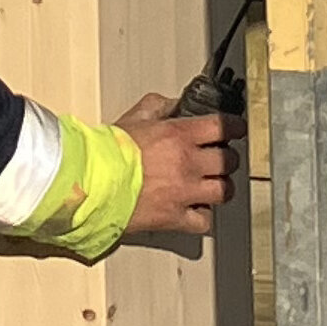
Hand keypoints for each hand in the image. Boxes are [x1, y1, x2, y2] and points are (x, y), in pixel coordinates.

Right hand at [116, 92, 242, 235]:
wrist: (91, 184)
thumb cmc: (107, 152)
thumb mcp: (135, 116)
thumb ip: (159, 106)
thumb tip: (174, 104)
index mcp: (179, 135)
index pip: (224, 126)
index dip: (235, 127)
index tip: (235, 129)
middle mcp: (187, 163)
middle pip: (229, 160)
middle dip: (228, 158)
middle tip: (222, 157)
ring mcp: (184, 193)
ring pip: (224, 191)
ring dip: (221, 186)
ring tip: (214, 184)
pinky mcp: (175, 218)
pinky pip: (204, 221)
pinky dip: (204, 216)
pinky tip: (197, 208)